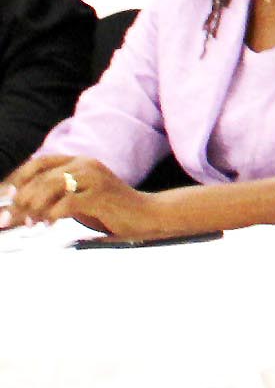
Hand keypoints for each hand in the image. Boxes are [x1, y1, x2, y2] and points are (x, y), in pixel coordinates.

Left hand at [1, 156, 156, 236]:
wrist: (147, 215)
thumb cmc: (111, 210)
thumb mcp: (80, 198)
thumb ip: (56, 197)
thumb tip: (20, 207)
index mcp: (81, 162)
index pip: (40, 163)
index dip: (19, 178)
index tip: (6, 197)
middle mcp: (87, 164)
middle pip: (42, 176)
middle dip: (21, 199)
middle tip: (9, 218)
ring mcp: (95, 178)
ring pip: (52, 186)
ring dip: (35, 207)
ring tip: (31, 223)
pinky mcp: (101, 195)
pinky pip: (67, 203)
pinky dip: (53, 215)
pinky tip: (50, 225)